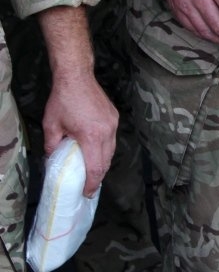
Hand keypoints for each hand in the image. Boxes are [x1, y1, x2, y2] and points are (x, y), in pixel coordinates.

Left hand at [43, 72, 117, 196]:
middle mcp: (107, 131)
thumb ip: (53, 146)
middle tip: (89, 186)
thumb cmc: (63, 100)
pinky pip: (112, 139)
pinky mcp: (114, 118)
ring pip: (111, 151)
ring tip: (92, 171)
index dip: (91, 183)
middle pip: (106, 162)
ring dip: (102, 163)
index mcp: (92, 136)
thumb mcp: (51, 126)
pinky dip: (105, 149)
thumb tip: (53, 160)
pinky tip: (96, 151)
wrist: (77, 78)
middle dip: (98, 176)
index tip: (87, 192)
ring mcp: (113, 124)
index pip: (95, 167)